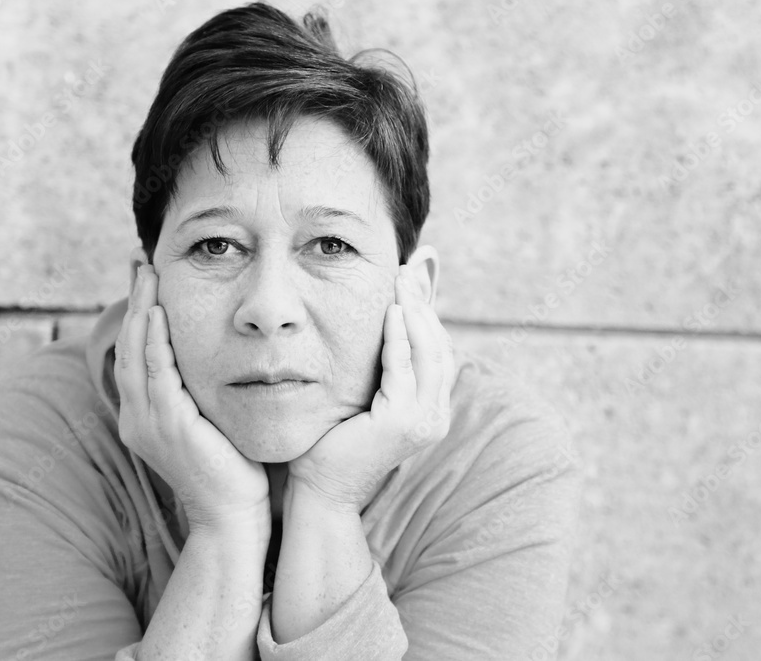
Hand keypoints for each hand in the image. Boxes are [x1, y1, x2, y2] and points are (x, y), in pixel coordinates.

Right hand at [114, 262, 270, 533]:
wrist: (234, 517)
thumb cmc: (233, 471)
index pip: (137, 356)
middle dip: (136, 302)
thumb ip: (205, 393)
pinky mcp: (169, 425)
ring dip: (142, 311)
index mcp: (145, 418)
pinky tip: (159, 313)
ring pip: (136, 355)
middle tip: (142, 262)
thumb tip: (223, 358)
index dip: (140, 317)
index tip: (150, 280)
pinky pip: (156, 374)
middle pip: (129, 348)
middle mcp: (137, 419)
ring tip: (148, 274)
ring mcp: (148, 423)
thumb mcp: (213, 423)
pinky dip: (155, 342)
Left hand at [287, 264, 455, 511]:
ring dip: (415, 312)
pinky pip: (404, 368)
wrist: (321, 490)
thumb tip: (378, 327)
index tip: (413, 279)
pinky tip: (390, 312)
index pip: (436, 350)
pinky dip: (399, 337)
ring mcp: (424, 420)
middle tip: (407, 270)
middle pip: (439, 345)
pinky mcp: (404, 422)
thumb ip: (378, 370)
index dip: (427, 312)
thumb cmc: (333, 444)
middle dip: (424, 304)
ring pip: (429, 352)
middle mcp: (436, 415)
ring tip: (400, 281)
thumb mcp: (363, 398)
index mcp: (430, 409)